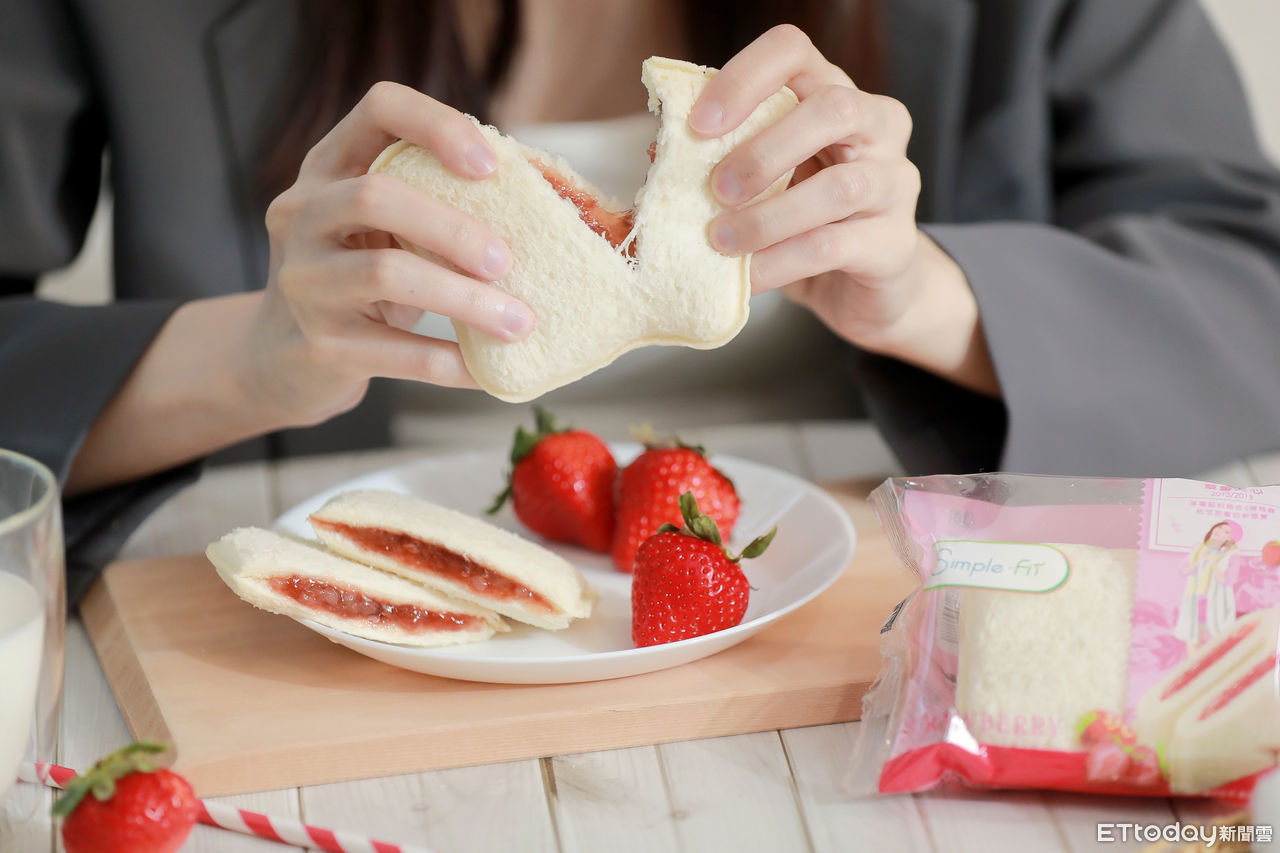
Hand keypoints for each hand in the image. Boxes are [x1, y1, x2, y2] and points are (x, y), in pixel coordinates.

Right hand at [247, 81, 536, 426]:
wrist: (282, 358)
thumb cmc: (358, 280)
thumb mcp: (383, 230)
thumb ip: (435, 204)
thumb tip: (547, 200)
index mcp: (329, 169)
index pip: (379, 109)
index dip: (437, 126)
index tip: (490, 166)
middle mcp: (303, 213)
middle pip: (375, 196)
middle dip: (454, 229)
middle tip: (507, 262)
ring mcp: (304, 279)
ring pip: (387, 273)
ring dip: (465, 299)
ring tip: (519, 321)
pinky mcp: (319, 344)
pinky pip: (397, 353)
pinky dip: (452, 363)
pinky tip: (490, 370)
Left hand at [691, 25, 996, 395]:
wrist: (865, 291)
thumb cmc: (806, 224)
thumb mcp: (764, 185)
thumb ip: (724, 161)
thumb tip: (662, 153)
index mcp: (835, 95)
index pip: (794, 52)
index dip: (743, 79)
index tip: (699, 124)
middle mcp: (877, 128)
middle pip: (832, 108)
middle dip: (763, 151)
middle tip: (716, 190)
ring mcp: (895, 184)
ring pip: (839, 187)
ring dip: (768, 217)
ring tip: (722, 241)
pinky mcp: (896, 244)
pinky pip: (835, 246)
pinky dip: (781, 262)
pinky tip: (748, 276)